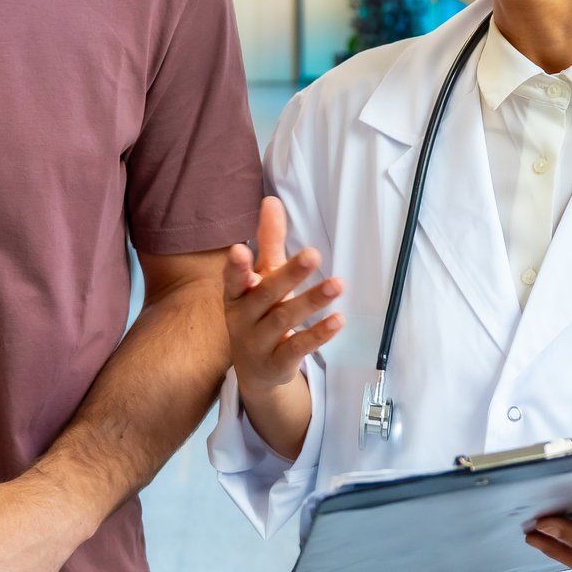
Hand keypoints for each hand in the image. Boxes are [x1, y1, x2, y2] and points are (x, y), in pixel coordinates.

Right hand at [223, 197, 341, 453]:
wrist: (255, 371)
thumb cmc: (259, 312)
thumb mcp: (263, 277)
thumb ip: (268, 241)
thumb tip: (271, 200)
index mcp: (236, 294)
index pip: (233, 279)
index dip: (236, 267)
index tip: (240, 249)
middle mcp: (243, 318)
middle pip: (266, 295)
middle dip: (289, 275)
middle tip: (314, 254)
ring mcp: (258, 344)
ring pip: (284, 320)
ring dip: (311, 301)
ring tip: (338, 284)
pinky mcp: (277, 364)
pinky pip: (297, 348)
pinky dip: (318, 334)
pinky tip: (338, 320)